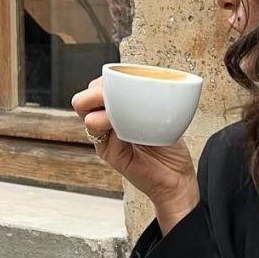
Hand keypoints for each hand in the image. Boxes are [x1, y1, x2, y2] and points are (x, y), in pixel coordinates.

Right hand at [72, 78, 199, 229]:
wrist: (176, 176)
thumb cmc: (170, 145)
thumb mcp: (160, 114)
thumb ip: (147, 99)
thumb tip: (144, 81)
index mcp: (114, 110)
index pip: (95, 88)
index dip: (102, 81)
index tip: (120, 81)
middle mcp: (105, 123)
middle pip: (82, 101)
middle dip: (95, 93)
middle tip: (113, 96)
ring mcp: (106, 140)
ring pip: (88, 118)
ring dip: (104, 111)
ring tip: (123, 114)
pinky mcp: (110, 155)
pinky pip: (103, 137)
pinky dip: (114, 129)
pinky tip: (129, 131)